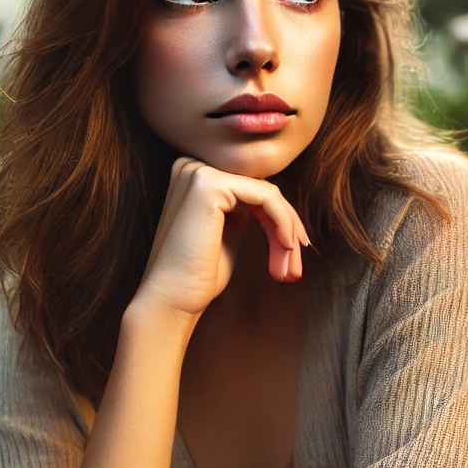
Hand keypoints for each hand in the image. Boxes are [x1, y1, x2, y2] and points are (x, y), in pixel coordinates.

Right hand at [132, 158, 309, 320]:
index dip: (279, 220)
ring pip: (268, 194)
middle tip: (295, 268)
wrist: (171, 299)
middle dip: (287, 228)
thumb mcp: (226, 232)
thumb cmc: (198, 275)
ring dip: (288, 232)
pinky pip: (266, 197)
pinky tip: (287, 248)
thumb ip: (243, 210)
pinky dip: (283, 223)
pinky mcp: (210, 184)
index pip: (251, 191)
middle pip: (261, 191)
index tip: (294, 250)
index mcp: (195, 177)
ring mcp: (199, 172)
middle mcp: (193, 167)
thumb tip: (278, 200)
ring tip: (291, 270)